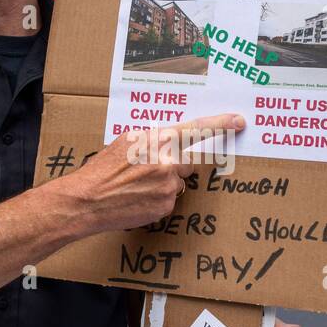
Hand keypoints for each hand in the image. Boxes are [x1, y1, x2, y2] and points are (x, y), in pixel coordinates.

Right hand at [60, 112, 244, 234]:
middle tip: (146, 171)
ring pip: (177, 182)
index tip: (239, 121)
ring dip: (163, 183)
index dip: (220, 124)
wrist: (88, 199)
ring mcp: (169, 185)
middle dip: (172, 165)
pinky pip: (169, 199)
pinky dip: (157, 199)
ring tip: (136, 186)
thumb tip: (166, 140)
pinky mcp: (166, 205)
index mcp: (158, 140)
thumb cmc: (103, 168)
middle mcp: (168, 161)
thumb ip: (152, 139)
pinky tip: (138, 198)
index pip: (196, 129)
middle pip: (186, 162)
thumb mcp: (126, 141)